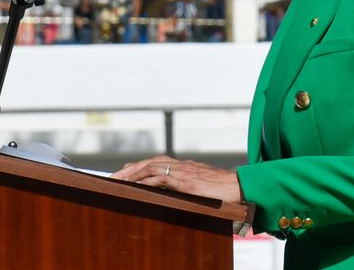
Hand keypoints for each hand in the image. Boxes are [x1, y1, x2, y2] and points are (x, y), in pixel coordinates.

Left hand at [112, 155, 243, 202]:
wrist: (240, 187)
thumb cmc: (223, 189)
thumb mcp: (201, 184)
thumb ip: (187, 184)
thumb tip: (174, 191)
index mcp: (184, 166)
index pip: (156, 162)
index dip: (138, 166)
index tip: (123, 171)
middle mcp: (181, 165)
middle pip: (149, 163)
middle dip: (130, 170)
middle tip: (113, 177)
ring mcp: (184, 172)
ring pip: (152, 168)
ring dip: (133, 174)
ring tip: (119, 181)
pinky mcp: (187, 182)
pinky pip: (163, 179)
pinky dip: (147, 181)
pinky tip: (136, 186)